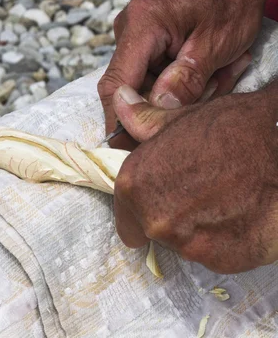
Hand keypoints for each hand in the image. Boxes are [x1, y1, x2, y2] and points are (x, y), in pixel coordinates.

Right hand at [97, 0, 274, 133]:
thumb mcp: (217, 42)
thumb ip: (185, 79)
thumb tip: (157, 111)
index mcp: (142, 24)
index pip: (116, 84)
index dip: (120, 120)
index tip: (130, 145)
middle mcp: (129, 29)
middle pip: (132, 88)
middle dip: (169, 102)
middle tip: (215, 88)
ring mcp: (134, 36)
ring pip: (148, 85)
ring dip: (184, 90)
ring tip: (222, 71)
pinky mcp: (144, 42)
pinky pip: (155, 74)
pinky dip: (183, 80)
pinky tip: (210, 69)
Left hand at [111, 84, 277, 272]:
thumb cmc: (235, 129)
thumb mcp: (182, 118)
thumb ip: (143, 121)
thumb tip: (120, 101)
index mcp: (135, 185)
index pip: (125, 214)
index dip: (142, 205)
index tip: (162, 195)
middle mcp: (154, 220)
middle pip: (153, 230)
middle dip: (170, 215)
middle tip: (199, 192)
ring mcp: (188, 245)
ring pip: (184, 243)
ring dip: (197, 229)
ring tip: (224, 199)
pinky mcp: (222, 261)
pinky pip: (215, 254)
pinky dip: (225, 241)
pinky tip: (240, 215)